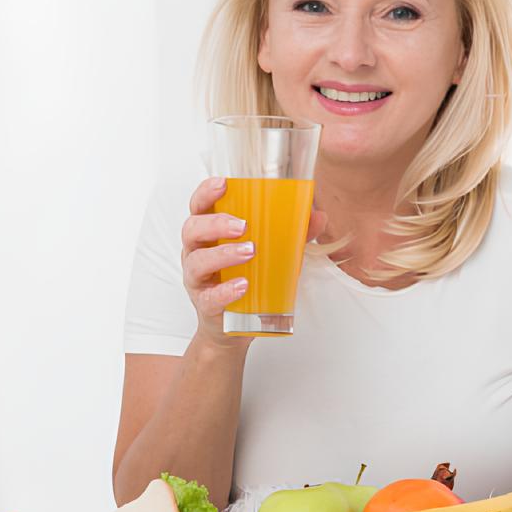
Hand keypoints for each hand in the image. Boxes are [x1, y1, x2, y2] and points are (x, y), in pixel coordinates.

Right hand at [180, 177, 326, 350]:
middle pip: (193, 228)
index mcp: (209, 233)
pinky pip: (209, 296)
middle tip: (242, 225)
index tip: (223, 184)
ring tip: (249, 251)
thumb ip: (292, 234)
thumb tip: (318, 216)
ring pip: (197, 261)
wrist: (233, 327)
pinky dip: (225, 290)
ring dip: (223, 254)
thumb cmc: (248, 280)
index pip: (199, 206)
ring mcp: (197, 278)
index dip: (206, 192)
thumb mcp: (271, 254)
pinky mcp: (204, 304)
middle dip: (216, 223)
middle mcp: (197, 251)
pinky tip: (242, 285)